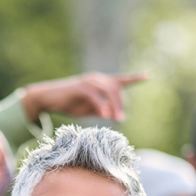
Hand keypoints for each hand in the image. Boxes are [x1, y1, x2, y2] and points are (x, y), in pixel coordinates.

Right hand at [21, 72, 147, 122]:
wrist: (48, 98)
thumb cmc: (69, 103)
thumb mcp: (88, 109)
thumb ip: (102, 110)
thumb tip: (113, 115)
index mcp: (99, 83)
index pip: (119, 80)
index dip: (134, 78)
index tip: (147, 76)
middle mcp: (96, 79)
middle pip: (116, 88)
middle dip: (121, 103)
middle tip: (121, 119)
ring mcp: (88, 82)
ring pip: (108, 91)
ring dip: (114, 105)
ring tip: (117, 119)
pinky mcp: (79, 87)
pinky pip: (94, 96)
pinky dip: (101, 106)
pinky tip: (104, 116)